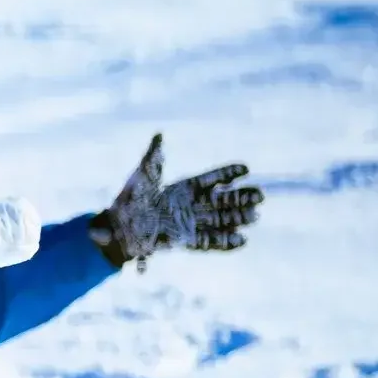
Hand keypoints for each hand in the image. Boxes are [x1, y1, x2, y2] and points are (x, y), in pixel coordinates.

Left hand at [91, 134, 260, 269]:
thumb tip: (159, 135)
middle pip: (222, 201)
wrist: (117, 226)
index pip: (212, 179)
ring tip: (255, 217)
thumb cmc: (130, 198)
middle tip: (260, 196)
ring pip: (219, 220)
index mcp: (184, 188)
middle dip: (241, 198)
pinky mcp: (184, 240)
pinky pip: (208, 242)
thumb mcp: (143, 175)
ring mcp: (189, 223)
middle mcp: (191, 205)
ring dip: (237, 219)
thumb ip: (154, 156)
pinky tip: (242, 241)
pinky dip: (224, 242)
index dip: (228, 174)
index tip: (245, 169)